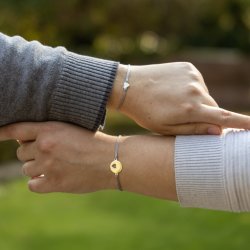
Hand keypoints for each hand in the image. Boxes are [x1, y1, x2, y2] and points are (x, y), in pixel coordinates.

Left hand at [0, 122, 176, 199]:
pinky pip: (33, 185)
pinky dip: (38, 182)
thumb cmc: (95, 142)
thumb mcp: (73, 129)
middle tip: (48, 153)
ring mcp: (48, 166)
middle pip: (21, 152)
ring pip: (27, 169)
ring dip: (37, 168)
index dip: (3, 132)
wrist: (111, 159)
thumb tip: (32, 140)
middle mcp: (44, 147)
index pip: (16, 130)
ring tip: (54, 166)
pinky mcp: (54, 183)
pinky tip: (49, 178)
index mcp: (50, 129)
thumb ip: (51, 133)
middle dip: (32, 153)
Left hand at [108, 63, 249, 134]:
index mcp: (190, 109)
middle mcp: (195, 91)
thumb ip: (193, 130)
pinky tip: (174, 91)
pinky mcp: (188, 67)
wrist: (130, 86)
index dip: (242, 123)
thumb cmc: (145, 112)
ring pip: (205, 95)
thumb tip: (218, 131)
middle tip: (184, 117)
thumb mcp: (166, 129)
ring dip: (196, 101)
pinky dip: (191, 89)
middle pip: (213, 107)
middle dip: (205, 115)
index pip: (224, 117)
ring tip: (174, 103)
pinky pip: (197, 82)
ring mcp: (192, 76)